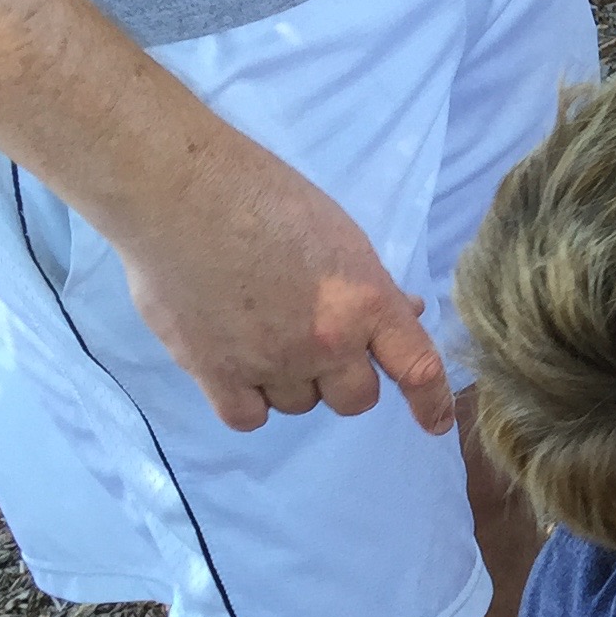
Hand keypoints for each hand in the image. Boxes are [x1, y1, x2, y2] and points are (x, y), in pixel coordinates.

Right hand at [119, 141, 454, 433]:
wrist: (181, 192)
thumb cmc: (264, 198)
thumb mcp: (341, 236)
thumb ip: (371, 287)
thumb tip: (406, 313)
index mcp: (366, 302)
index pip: (416, 366)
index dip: (431, 402)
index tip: (435, 424)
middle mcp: (327, 342)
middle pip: (355, 399)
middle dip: (343, 379)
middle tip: (315, 345)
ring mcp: (272, 362)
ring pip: (299, 406)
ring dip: (290, 383)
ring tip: (260, 334)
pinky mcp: (217, 374)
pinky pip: (249, 417)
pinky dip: (249, 401)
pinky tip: (238, 369)